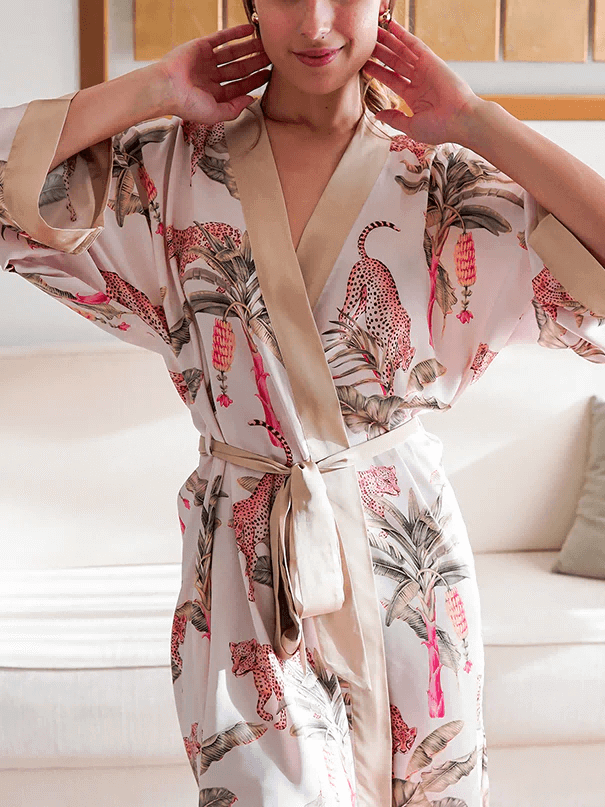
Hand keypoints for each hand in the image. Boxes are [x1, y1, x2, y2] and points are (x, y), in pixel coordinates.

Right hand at [156, 23, 271, 124]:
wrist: (166, 88)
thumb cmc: (186, 105)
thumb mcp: (215, 114)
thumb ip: (234, 109)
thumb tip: (251, 99)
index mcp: (214, 94)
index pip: (240, 86)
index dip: (255, 80)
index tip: (268, 74)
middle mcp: (211, 77)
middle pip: (239, 68)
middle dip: (255, 63)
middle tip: (271, 57)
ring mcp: (206, 61)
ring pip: (233, 53)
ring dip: (249, 48)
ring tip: (264, 43)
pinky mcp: (201, 46)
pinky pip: (221, 38)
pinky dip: (235, 33)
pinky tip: (248, 30)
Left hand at [362, 19, 482, 144]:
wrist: (460, 120)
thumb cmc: (440, 128)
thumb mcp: (411, 126)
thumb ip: (394, 119)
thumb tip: (378, 115)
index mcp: (414, 96)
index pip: (392, 80)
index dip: (378, 72)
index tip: (364, 65)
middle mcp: (419, 80)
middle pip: (395, 63)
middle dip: (381, 53)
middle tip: (367, 44)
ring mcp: (425, 69)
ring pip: (402, 52)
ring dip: (389, 41)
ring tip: (375, 31)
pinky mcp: (431, 61)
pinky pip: (415, 44)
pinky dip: (403, 35)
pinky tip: (392, 26)